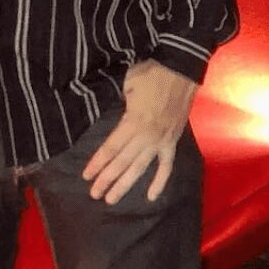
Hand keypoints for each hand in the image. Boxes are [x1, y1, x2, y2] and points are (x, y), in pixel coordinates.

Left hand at [83, 61, 198, 204]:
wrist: (182, 69)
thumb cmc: (151, 73)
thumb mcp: (127, 83)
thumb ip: (117, 102)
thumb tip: (107, 111)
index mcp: (133, 122)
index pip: (111, 148)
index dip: (97, 163)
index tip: (86, 176)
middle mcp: (146, 136)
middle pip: (123, 162)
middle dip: (107, 179)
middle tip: (94, 194)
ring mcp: (161, 141)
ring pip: (141, 168)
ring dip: (126, 185)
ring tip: (112, 199)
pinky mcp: (173, 141)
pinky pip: (166, 166)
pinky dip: (160, 182)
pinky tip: (151, 197)